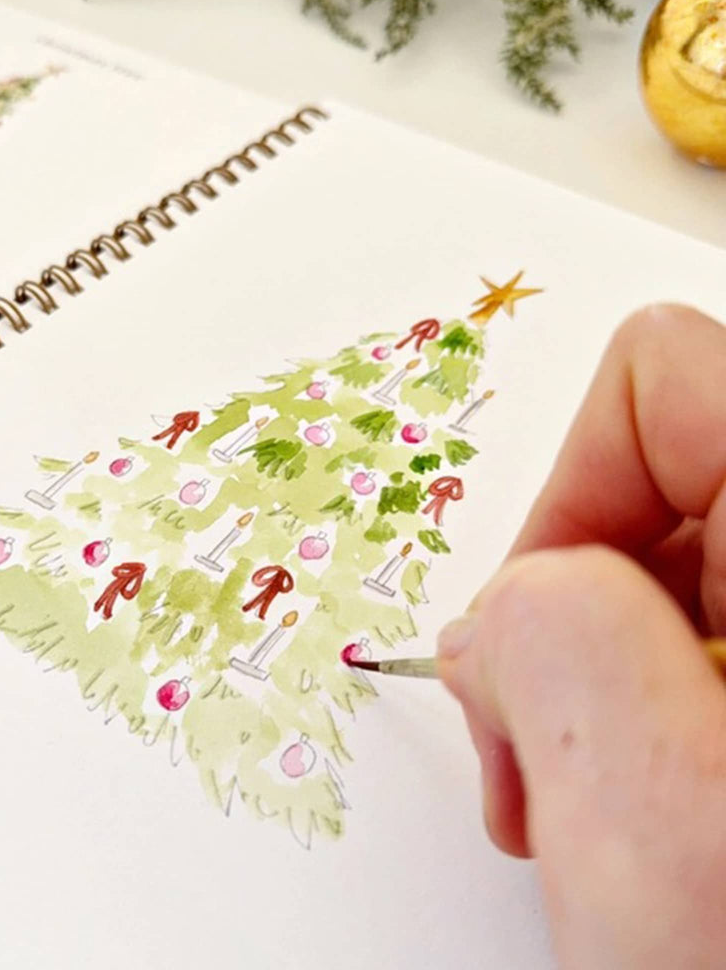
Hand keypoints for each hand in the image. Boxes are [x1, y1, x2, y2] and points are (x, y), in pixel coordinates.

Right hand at [437, 304, 725, 967]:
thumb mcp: (661, 825)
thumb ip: (548, 635)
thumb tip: (507, 609)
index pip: (660, 377)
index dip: (569, 493)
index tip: (539, 629)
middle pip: (658, 485)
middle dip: (568, 617)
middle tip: (550, 756)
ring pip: (667, 580)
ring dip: (597, 691)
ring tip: (603, 818)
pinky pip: (695, 650)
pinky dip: (645, 729)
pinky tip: (652, 822)